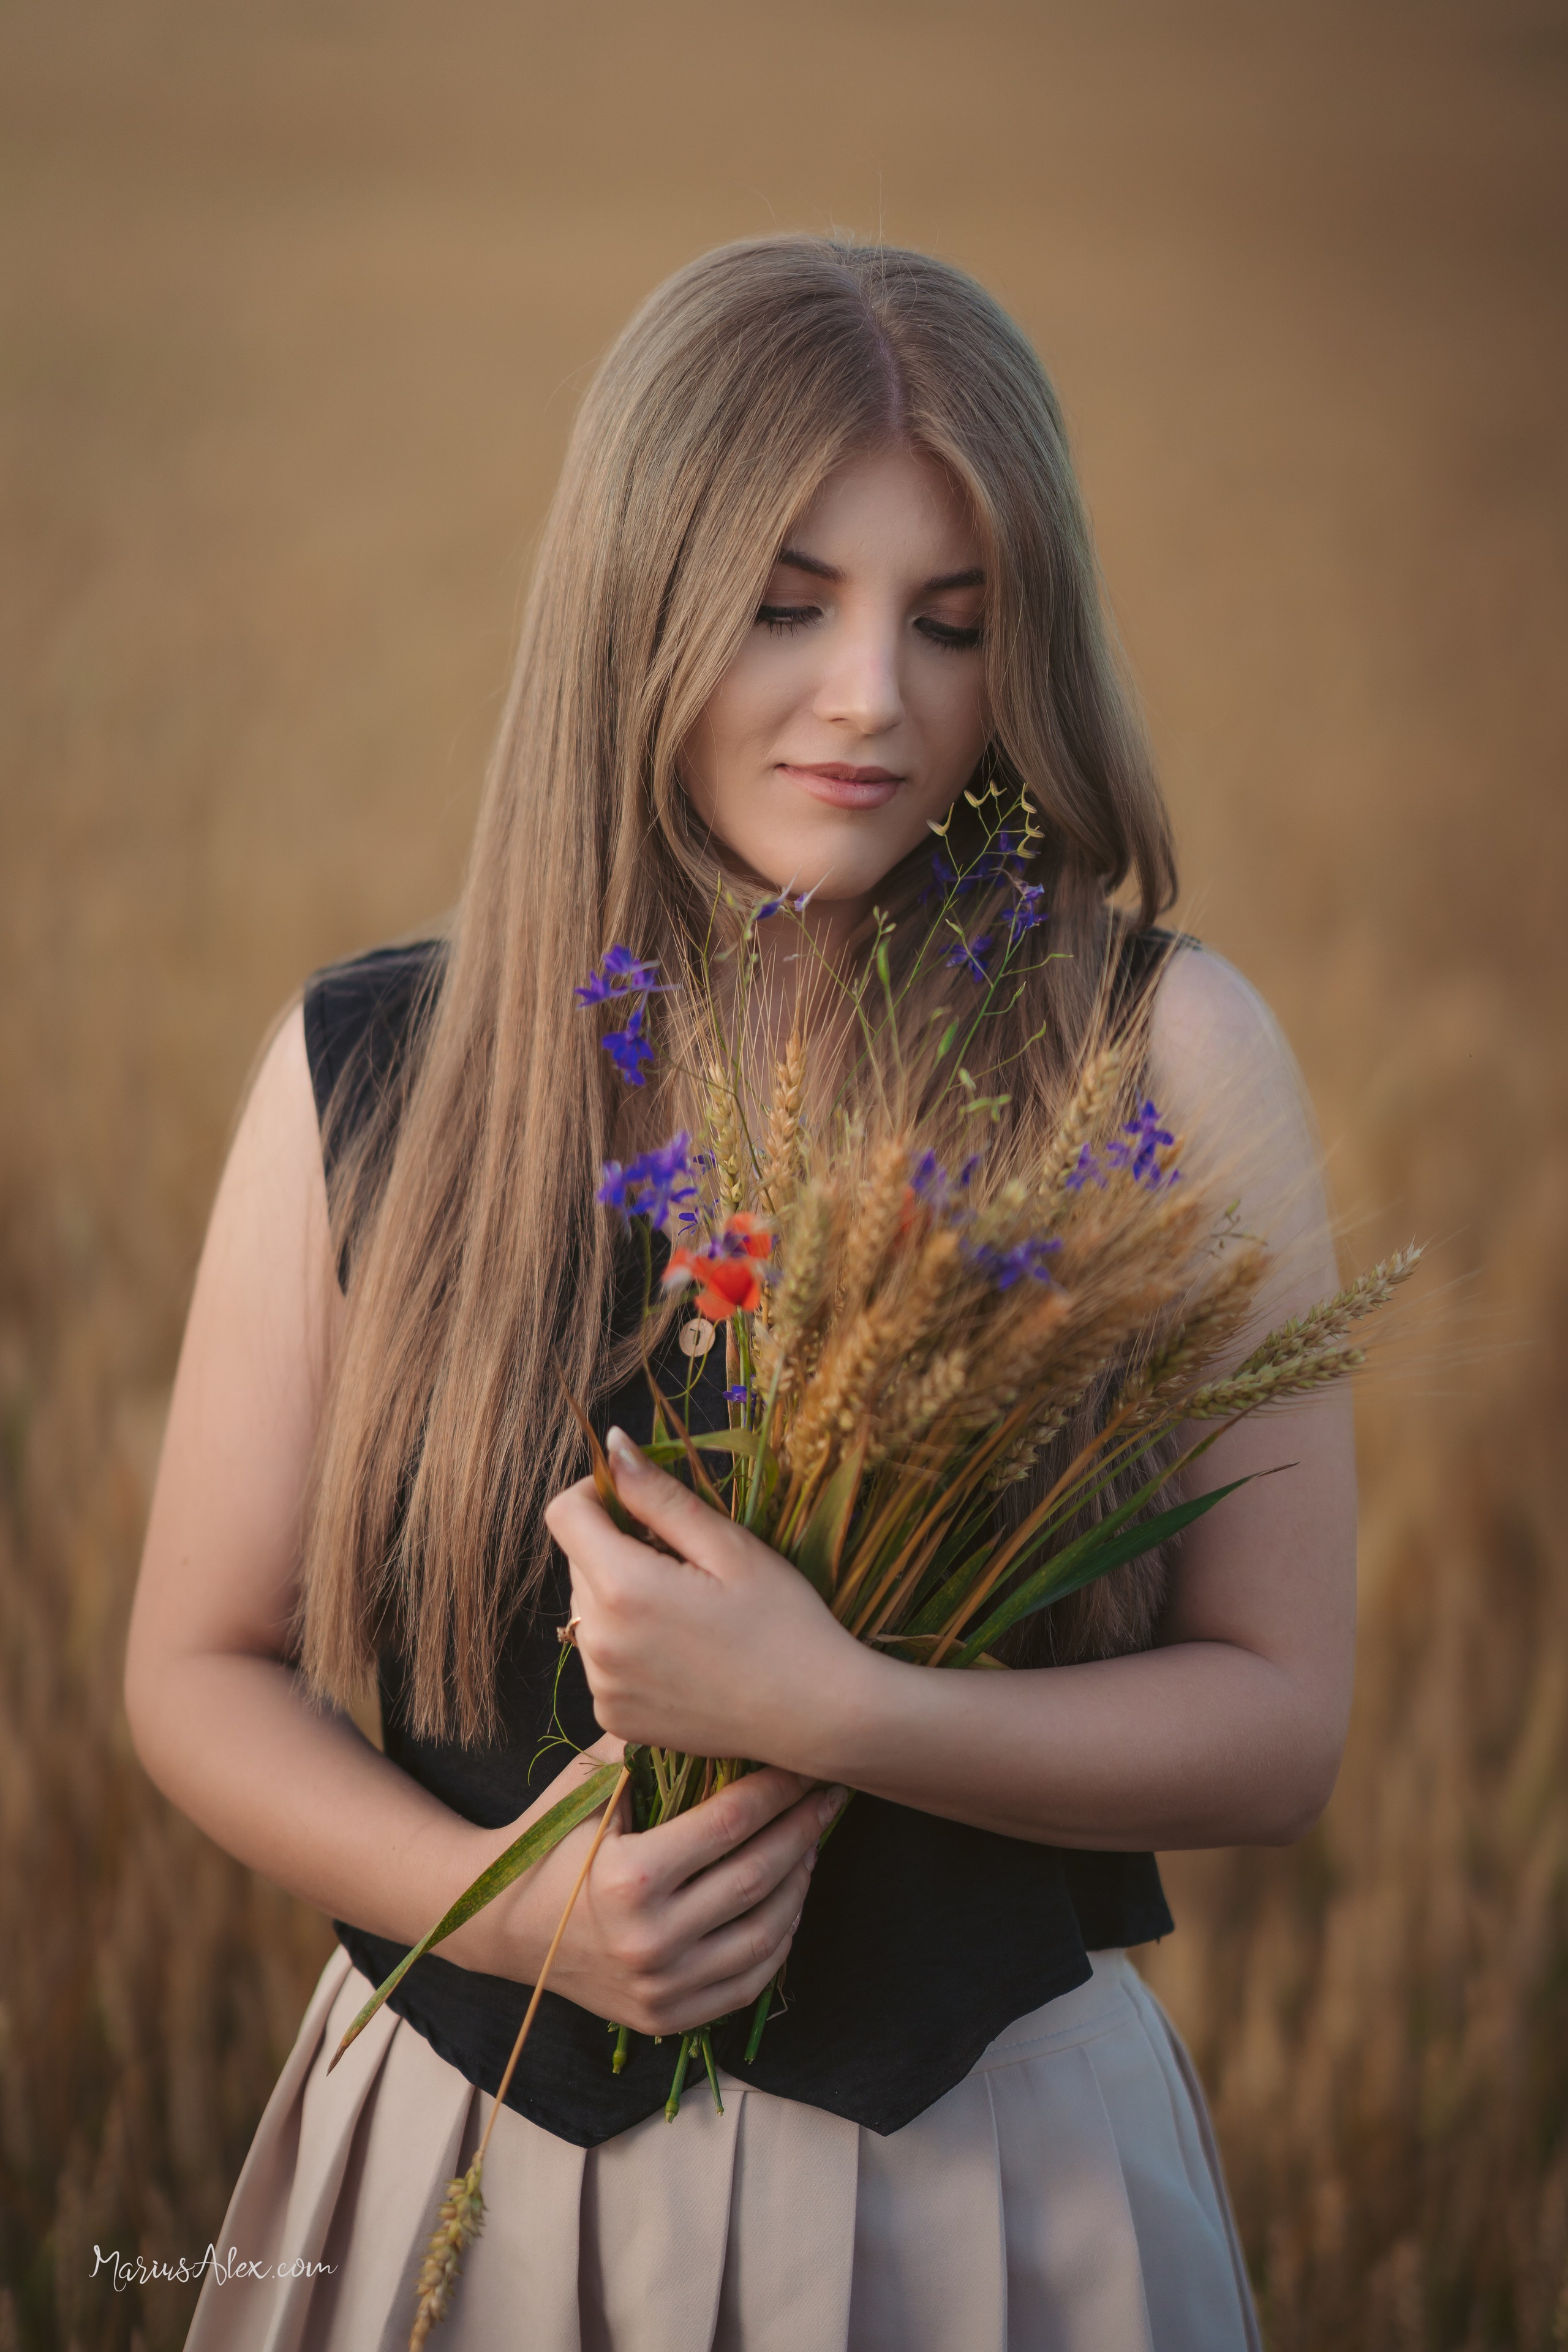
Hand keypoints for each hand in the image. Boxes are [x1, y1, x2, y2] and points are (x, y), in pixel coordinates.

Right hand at [479, 1735, 843, 2034]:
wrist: (502, 1925)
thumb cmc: (551, 1839)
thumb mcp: (588, 1785)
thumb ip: (646, 1743)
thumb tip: (715, 1703)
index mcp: (630, 1877)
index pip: (729, 1824)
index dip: (777, 1789)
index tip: (805, 1763)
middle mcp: (650, 1940)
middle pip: (756, 1877)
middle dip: (802, 1829)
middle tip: (830, 1796)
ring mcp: (662, 1987)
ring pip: (764, 1934)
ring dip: (799, 1883)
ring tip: (811, 1842)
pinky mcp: (667, 2017)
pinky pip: (748, 1982)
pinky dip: (780, 1938)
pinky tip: (788, 1898)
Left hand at [543, 1426, 870, 1769]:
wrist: (818, 1715)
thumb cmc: (785, 1622)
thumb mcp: (728, 1546)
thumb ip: (658, 1494)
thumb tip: (611, 1443)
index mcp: (623, 1587)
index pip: (564, 1514)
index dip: (598, 1494)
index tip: (642, 1503)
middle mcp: (598, 1642)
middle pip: (578, 1563)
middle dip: (619, 1548)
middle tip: (687, 1564)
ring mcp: (603, 1687)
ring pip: (589, 1613)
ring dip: (622, 1599)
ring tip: (689, 1614)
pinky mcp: (615, 1720)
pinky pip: (602, 1662)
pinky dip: (630, 1648)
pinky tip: (683, 1655)